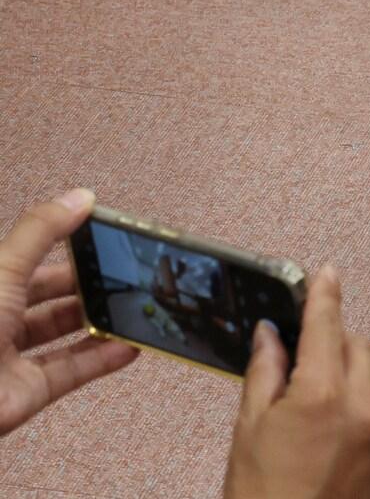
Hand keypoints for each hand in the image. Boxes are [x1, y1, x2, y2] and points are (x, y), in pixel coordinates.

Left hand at [0, 189, 138, 434]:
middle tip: (124, 273)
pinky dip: (103, 360)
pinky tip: (130, 345)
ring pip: (63, 336)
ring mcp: (11, 358)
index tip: (100, 238)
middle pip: (48, 297)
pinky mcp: (27, 393)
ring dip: (100, 322)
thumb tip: (79, 198)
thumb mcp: (2, 270)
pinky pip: (71, 373)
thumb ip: (42, 232)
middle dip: (87, 285)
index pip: (28, 261)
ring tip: (133, 306)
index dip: (63, 247)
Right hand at [223, 267, 369, 498]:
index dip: (324, 295)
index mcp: (323, 396)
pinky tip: (323, 434)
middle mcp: (363, 409)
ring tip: (306, 407)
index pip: (326, 326)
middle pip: (357, 348)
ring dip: (344, 376)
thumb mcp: (248, 431)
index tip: (326, 272)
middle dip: (331, 344)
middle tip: (297, 358)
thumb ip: (265, 373)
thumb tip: (271, 334)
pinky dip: (354, 407)